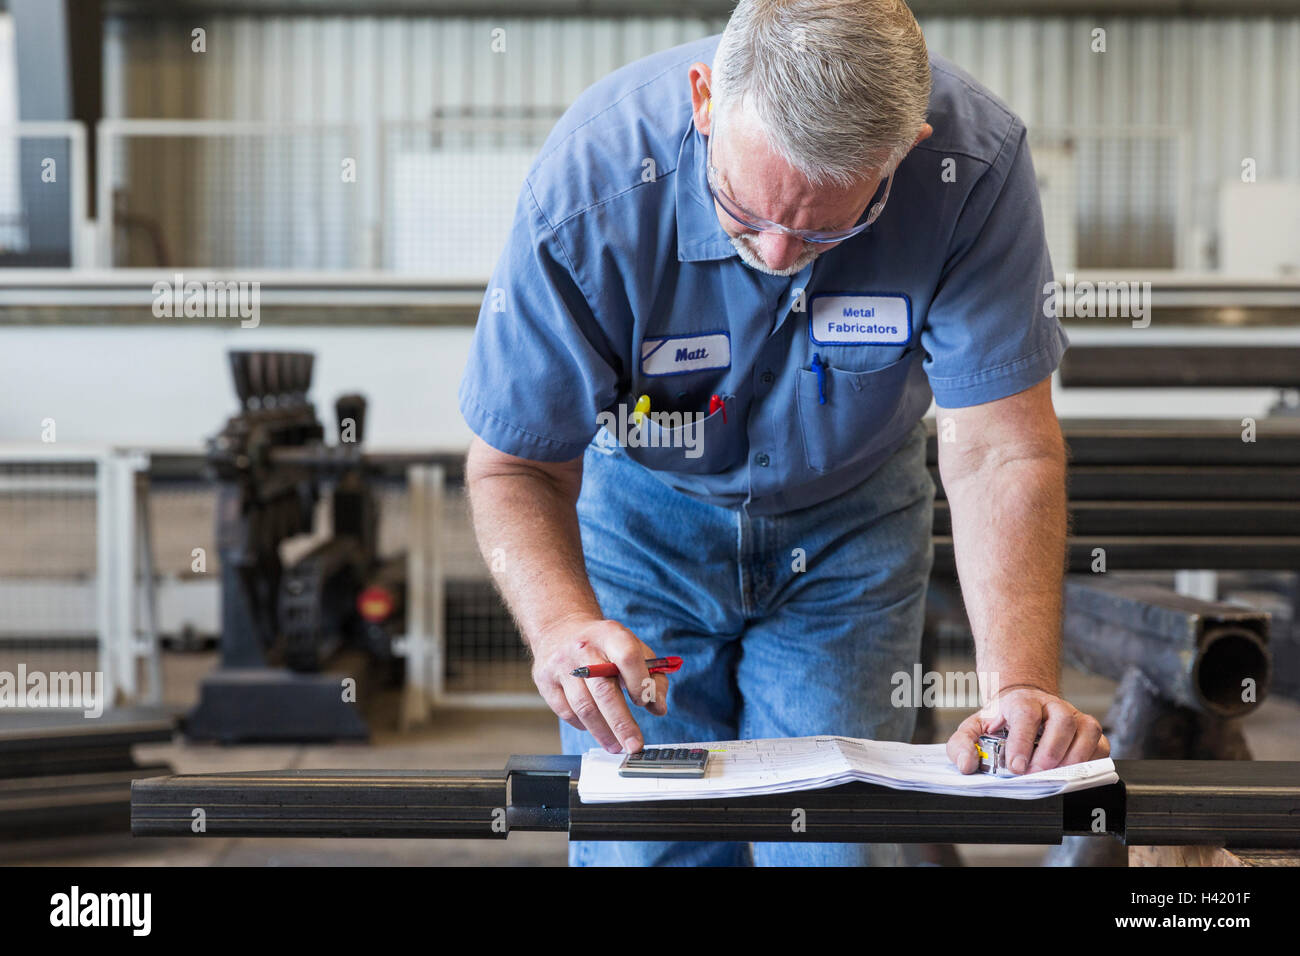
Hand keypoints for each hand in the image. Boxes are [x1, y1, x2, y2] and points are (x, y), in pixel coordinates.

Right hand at [529, 615, 668, 753]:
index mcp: (610, 634)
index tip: (645, 703)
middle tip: (634, 745)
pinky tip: (595, 729)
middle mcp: (583, 648)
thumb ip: (653, 677)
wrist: (561, 629)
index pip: (627, 657)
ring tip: (617, 746)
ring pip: (584, 706)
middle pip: (604, 690)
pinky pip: (566, 712)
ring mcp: (561, 665)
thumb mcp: (633, 648)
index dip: (639, 682)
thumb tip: (659, 707)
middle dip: (622, 724)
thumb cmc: (603, 644)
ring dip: (603, 732)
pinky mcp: (545, 680)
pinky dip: (583, 725)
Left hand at [947, 685, 1108, 774]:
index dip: (1022, 740)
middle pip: (1062, 720)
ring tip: (1056, 775)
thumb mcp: (973, 729)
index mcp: (1020, 701)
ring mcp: (1073, 716)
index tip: (1016, 766)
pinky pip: (1100, 744)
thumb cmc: (1000, 722)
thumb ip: (961, 745)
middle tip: (1037, 774)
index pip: (1025, 713)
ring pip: (1086, 729)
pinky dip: (1092, 760)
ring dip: (1074, 757)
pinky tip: (1075, 772)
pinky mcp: (1089, 732)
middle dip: (1050, 751)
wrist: (1022, 708)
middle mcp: (1051, 706)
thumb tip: (967, 764)